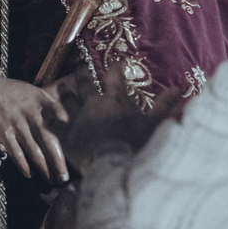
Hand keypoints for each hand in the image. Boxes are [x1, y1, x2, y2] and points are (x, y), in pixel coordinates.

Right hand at [0, 77, 69, 182]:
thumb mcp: (36, 92)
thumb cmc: (19, 94)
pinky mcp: (5, 134)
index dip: (59, 113)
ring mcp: (16, 125)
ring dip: (44, 168)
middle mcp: (28, 114)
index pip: (52, 107)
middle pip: (46, 139)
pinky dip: (23, 166)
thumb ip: (53, 104)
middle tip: (65, 177)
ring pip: (33, 151)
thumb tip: (71, 118)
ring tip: (52, 180)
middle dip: (57, 160)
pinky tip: (31, 174)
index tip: (68, 122)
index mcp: (39, 101)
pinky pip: (16, 154)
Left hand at [57, 67, 181, 167]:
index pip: (115, 73)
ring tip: (62, 88)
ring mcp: (77, 118)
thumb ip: (166, 105)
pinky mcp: (64, 135)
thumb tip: (180, 87)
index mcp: (115, 99)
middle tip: (80, 67)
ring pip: (66, 98)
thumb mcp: (156, 124)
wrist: (114, 166)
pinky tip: (47, 116)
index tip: (118, 62)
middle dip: (82, 72)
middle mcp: (93, 103)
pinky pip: (52, 124)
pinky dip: (50, 119)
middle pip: (84, 81)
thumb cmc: (137, 145)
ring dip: (65, 92)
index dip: (116, 65)